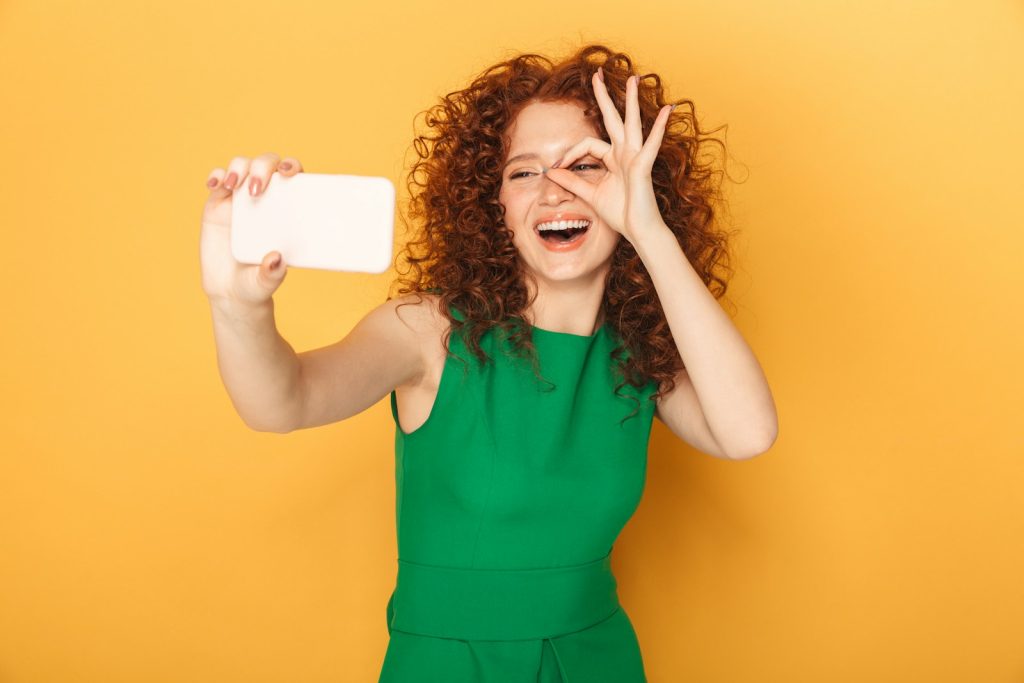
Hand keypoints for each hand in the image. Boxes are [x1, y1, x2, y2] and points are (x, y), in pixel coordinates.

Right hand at [199, 153, 303, 306]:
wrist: (231, 291)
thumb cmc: (257, 283)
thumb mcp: (266, 281)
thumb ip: (272, 273)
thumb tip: (276, 259)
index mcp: (288, 210)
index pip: (295, 177)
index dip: (292, 166)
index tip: (287, 173)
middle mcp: (267, 198)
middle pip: (267, 164)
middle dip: (262, 166)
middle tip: (255, 188)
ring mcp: (240, 198)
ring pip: (242, 166)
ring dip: (238, 167)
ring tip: (232, 184)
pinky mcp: (218, 204)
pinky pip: (217, 180)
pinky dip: (216, 176)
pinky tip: (214, 185)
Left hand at [543, 68, 672, 244]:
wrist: (638, 231)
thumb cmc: (620, 214)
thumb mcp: (590, 195)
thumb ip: (571, 181)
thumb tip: (550, 171)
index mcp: (613, 159)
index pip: (588, 145)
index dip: (569, 153)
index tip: (555, 168)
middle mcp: (625, 153)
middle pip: (613, 119)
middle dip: (604, 96)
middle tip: (597, 74)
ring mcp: (636, 157)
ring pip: (632, 123)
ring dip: (632, 100)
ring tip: (634, 78)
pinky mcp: (644, 166)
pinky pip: (652, 143)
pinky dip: (659, 127)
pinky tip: (667, 111)